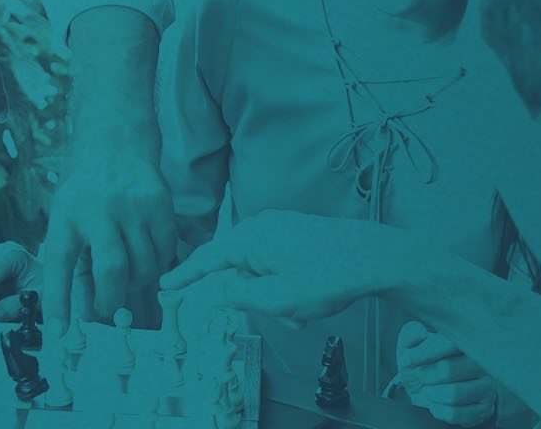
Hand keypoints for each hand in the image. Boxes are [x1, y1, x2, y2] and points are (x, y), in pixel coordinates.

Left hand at [41, 134, 175, 322]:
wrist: (115, 144)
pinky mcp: (160, 203)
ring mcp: (133, 205)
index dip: (58, 302)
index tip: (58, 332)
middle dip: (111, 299)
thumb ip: (72, 256)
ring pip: (144, 265)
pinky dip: (158, 264)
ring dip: (137, 282)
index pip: (59, 264)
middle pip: (112, 268)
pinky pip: (166, 251)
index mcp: (67, 215)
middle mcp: (99, 209)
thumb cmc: (85, 190)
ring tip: (129, 275)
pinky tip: (148, 256)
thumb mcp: (65, 215)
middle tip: (108, 309)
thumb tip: (83, 310)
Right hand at [158, 211, 421, 326]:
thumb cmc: (329, 276)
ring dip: (276, 295)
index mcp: (251, 239)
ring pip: (261, 270)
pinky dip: (287, 284)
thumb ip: (240, 296)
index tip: (165, 285)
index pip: (207, 259)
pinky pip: (277, 262)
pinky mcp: (298, 232)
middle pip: (239, 269)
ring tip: (306, 310)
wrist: (376, 257)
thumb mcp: (279, 299)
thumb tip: (217, 292)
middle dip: (257, 297)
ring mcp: (281, 227)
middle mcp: (262, 226)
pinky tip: (310, 297)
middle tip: (289, 314)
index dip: (185, 276)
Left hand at [397, 320, 497, 426]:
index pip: (449, 343)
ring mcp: (486, 386)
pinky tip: (436, 403)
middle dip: (426, 375)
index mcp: (467, 341)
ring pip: (454, 394)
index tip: (408, 360)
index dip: (424, 353)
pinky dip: (439, 410)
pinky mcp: (483, 408)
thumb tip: (419, 333)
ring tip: (428, 389)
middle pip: (448, 369)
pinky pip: (457, 413)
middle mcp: (481, 362)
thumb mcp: (413, 343)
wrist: (428, 385)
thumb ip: (412, 334)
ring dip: (432, 394)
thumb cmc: (424, 360)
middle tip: (421, 375)